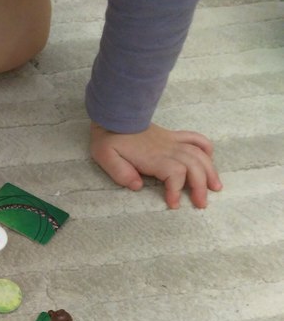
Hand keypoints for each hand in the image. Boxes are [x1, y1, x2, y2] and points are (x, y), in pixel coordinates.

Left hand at [90, 122, 222, 208]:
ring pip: (199, 154)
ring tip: (215, 187)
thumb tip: (138, 186)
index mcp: (152, 157)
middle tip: (201, 204)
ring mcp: (172, 141)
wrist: (114, 115)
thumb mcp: (105, 156)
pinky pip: (195, 138)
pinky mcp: (172, 136)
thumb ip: (120, 172)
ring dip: (210, 171)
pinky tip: (210, 159)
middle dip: (200, 186)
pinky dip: (206, 148)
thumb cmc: (108, 138)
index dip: (177, 190)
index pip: (174, 174)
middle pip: (193, 166)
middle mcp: (167, 149)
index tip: (174, 205)